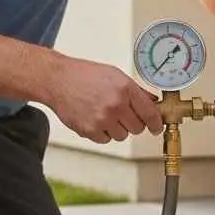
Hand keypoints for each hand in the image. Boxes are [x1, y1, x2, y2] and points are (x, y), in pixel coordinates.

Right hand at [44, 57, 163, 143]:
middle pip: (137, 128)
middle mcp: (115, 105)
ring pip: (122, 136)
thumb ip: (135, 90)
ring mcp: (102, 119)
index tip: (157, 127)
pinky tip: (95, 118)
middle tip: (123, 114)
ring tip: (104, 113)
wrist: (58, 80)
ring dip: (117, 128)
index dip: (156, 123)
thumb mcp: (114, 75)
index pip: (150, 113)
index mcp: (125, 89)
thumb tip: (152, 102)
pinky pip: (105, 139)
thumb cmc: (83, 75)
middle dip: (133, 123)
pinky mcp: (89, 130)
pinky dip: (102, 132)